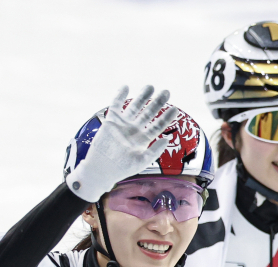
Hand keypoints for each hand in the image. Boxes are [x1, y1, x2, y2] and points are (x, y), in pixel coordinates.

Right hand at [66, 85, 178, 201]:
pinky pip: (116, 105)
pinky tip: (126, 87)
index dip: (166, 117)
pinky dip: (119, 96)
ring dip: (142, 96)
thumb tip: (167, 139)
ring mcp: (123, 124)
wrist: (102, 169)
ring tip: (150, 86)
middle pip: (149, 112)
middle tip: (166, 92)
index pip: (158, 125)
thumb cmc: (122, 168)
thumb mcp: (141, 161)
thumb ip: (155, 151)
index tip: (175, 109)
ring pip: (135, 106)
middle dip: (157, 102)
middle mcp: (135, 129)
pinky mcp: (111, 121)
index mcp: (144, 139)